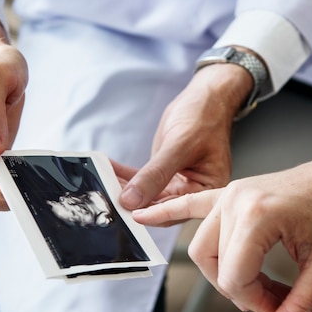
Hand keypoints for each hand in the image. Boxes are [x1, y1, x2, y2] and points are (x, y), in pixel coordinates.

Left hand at [118, 61, 253, 209]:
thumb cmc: (205, 117)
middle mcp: (193, 191)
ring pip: (146, 193)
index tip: (125, 210)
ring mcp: (177, 182)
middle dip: (132, 201)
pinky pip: (142, 178)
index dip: (150, 214)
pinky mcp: (165, 173)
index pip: (176, 211)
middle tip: (108, 196)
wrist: (205, 98)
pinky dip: (125, 174)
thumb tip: (133, 199)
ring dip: (124, 187)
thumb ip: (156, 174)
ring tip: (104, 181)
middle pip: (158, 206)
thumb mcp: (180, 145)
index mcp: (207, 190)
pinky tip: (109, 169)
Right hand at [134, 147, 311, 311]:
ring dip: (221, 271)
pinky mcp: (231, 191)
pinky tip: (143, 216)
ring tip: (253, 281)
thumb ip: (299, 307)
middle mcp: (235, 200)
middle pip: (212, 264)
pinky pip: (191, 205)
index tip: (283, 304)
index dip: (257, 303)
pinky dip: (167, 213)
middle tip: (271, 298)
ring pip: (201, 246)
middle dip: (238, 290)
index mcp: (258, 215)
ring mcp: (230, 193)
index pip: (235, 278)